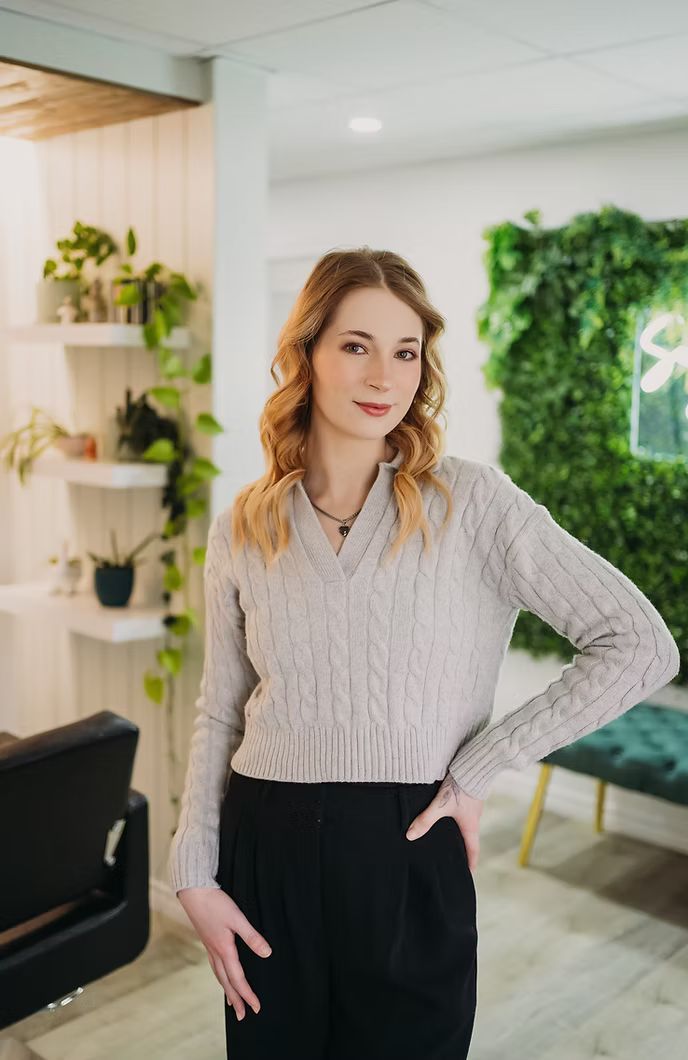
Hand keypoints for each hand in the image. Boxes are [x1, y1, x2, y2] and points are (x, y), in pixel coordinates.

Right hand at [176, 886, 271, 1019]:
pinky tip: (221, 974)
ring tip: (232, 1002)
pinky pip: (214, 966)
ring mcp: (209, 947)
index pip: (238, 979)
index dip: (248, 994)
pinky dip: (220, 976)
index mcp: (224, 950)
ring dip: (227, 990)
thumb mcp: (237, 918)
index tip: (256, 1008)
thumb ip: (252, 937)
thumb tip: (267, 954)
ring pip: (219, 975)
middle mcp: (215, 952)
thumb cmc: (215, 903)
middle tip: (243, 1016)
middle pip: (227, 982)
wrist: (194, 891)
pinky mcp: (207, 941)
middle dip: (236, 1000)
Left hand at [405, 772, 482, 872]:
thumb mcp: (441, 805)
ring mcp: (473, 806)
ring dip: (458, 830)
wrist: (475, 764)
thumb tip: (410, 836)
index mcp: (470, 825)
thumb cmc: (461, 787)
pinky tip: (446, 813)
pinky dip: (456, 816)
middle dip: (461, 848)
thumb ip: (426, 820)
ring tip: (447, 835)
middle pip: (469, 837)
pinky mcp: (470, 794)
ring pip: (466, 823)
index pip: (472, 850)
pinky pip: (464, 810)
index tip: (468, 873)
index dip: (470, 862)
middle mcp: (474, 817)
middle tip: (454, 857)